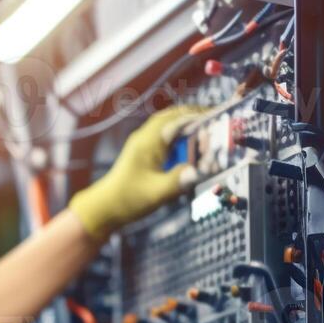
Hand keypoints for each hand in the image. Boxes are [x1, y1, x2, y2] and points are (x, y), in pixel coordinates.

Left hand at [67, 105, 206, 239]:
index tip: (217, 116)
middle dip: (194, 115)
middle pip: (173, 116)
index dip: (197, 115)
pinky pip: (164, 136)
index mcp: (148, 142)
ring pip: (168, 124)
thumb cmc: (128, 199)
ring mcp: (144, 143)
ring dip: (186, 124)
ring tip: (206, 130)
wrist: (105, 207)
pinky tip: (190, 144)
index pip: (176, 119)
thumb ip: (176, 181)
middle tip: (216, 120)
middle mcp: (145, 137)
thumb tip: (196, 172)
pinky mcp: (144, 152)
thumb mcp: (155, 193)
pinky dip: (179, 135)